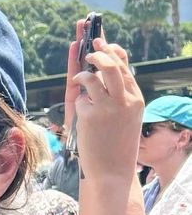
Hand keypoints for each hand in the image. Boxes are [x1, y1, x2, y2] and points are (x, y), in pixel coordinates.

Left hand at [65, 31, 143, 183]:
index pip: (124, 67)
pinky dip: (79, 102)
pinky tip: (83, 117)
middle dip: (97, 52)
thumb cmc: (116, 144)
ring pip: (91, 77)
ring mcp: (107, 107)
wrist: (112, 171)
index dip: (113, 52)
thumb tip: (105, 70)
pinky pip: (79, 97)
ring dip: (82, 74)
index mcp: (136, 99)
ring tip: (80, 78)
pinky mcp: (89, 115)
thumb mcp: (125, 116)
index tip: (103, 42)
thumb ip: (118, 93)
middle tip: (88, 46)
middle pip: (110, 65)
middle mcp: (125, 100)